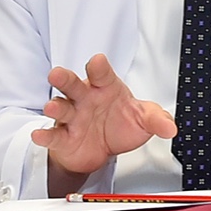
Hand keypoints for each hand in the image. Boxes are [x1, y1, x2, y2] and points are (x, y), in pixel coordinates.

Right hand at [34, 53, 175, 189]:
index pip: (101, 73)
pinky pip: (53, 135)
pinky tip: (40, 135)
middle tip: (58, 74)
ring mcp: (72, 117)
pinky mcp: (63, 137)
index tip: (97, 61)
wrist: (104, 149)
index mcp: (104, 87)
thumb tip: (170, 127)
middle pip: (72, 84)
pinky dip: (45, 135)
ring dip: (55, 106)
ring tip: (52, 105)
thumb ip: (157, 120)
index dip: (98, 67)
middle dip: (65, 79)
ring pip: (61, 107)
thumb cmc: (119, 124)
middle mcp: (85, 99)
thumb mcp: (142, 119)